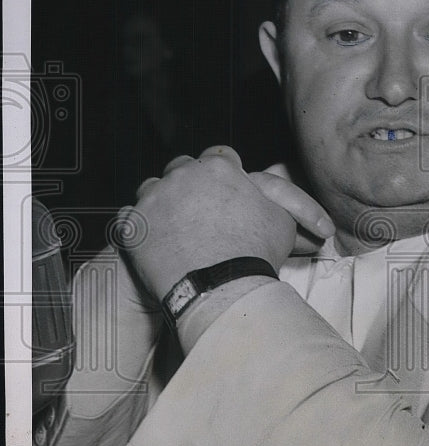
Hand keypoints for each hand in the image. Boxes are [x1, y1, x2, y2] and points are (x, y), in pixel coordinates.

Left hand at [118, 147, 333, 301]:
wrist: (221, 287)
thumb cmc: (255, 254)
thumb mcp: (281, 222)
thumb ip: (275, 203)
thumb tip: (274, 203)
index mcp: (219, 169)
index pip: (219, 157)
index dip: (223, 172)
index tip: (224, 188)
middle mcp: (183, 175)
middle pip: (182, 168)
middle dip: (189, 184)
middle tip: (199, 209)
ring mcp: (154, 198)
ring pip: (153, 189)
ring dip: (162, 202)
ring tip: (174, 226)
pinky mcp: (133, 225)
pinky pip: (130, 216)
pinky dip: (140, 226)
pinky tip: (153, 240)